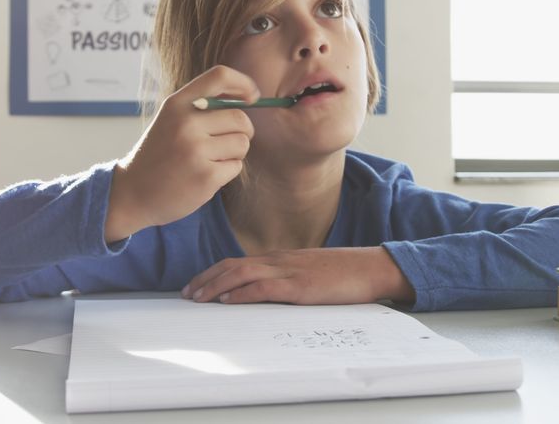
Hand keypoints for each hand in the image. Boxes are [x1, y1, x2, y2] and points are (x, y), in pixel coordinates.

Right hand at [104, 66, 259, 241]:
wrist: (131, 193)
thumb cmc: (158, 155)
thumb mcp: (170, 120)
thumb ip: (201, 106)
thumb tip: (246, 96)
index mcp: (177, 104)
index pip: (220, 76)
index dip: (243, 84)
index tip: (251, 97)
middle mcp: (186, 123)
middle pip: (240, 118)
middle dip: (243, 131)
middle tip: (227, 142)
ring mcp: (195, 150)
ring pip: (242, 143)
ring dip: (234, 153)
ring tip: (211, 160)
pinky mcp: (205, 176)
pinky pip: (236, 167)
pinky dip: (227, 172)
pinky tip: (205, 175)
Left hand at [181, 247, 415, 304]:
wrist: (371, 268)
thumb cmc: (344, 273)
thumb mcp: (310, 273)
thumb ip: (288, 279)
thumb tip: (268, 292)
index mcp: (281, 258)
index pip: (239, 261)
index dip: (214, 272)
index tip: (197, 284)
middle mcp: (280, 261)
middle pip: (232, 265)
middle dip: (206, 278)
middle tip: (187, 293)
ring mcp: (289, 272)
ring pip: (241, 274)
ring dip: (216, 286)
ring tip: (198, 298)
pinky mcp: (299, 287)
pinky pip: (264, 288)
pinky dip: (242, 293)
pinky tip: (227, 300)